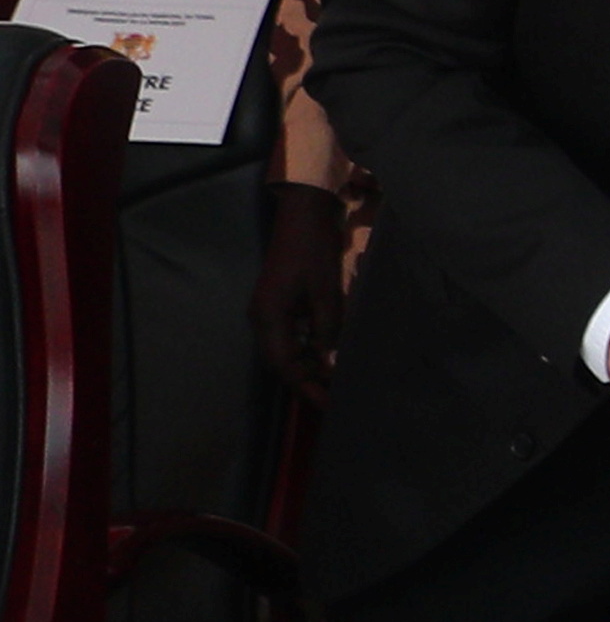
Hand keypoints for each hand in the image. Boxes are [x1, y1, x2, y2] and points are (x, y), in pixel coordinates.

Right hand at [250, 180, 347, 397]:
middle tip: (335, 400)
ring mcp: (269, 311)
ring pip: (286, 351)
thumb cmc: (314, 251)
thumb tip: (331, 366)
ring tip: (335, 385)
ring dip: (308, 368)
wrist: (303, 216)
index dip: (305, 387)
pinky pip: (291, 336)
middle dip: (307, 383)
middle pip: (282, 362)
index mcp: (269, 317)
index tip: (327, 405)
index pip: (284, 365)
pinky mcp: (279, 305)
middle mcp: (263, 318)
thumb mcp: (326, 294)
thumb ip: (327, 331)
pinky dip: (308, 351)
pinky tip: (328, 358)